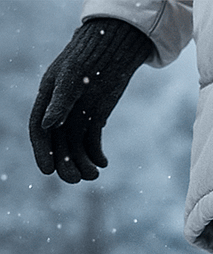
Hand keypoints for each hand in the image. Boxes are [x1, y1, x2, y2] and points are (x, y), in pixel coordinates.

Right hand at [29, 18, 152, 183]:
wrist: (110, 51)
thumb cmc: (88, 60)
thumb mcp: (72, 80)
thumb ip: (60, 103)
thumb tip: (47, 126)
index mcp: (47, 98)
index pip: (39, 131)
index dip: (42, 152)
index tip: (47, 172)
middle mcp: (60, 110)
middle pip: (58, 144)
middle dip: (65, 163)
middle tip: (76, 180)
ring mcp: (77, 115)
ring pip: (76, 146)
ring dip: (83, 163)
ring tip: (95, 175)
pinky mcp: (94, 118)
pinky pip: (92, 142)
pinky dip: (97, 155)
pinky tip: (104, 163)